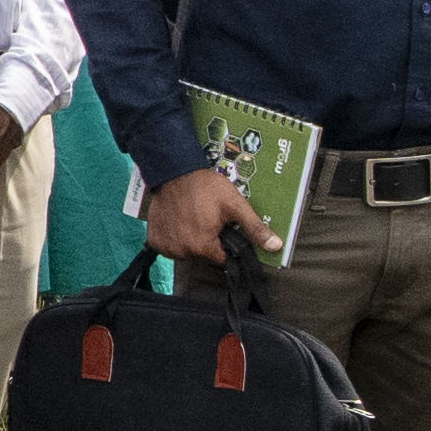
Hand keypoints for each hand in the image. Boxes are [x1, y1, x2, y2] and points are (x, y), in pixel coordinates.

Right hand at [140, 164, 263, 270]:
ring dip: (190, 240)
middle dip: (207, 240)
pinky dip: (173, 237)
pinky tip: (178, 220)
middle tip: (206, 218)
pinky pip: (168, 246)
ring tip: (192, 217)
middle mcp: (183, 252)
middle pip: (203, 256)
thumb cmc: (204, 187)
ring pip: (185, 252)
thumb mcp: (235, 205)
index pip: (222, 258)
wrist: (174, 172)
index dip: (224, 243)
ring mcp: (166, 247)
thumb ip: (255, 228)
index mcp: (204, 246)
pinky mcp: (154, 240)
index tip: (220, 228)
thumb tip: (275, 246)